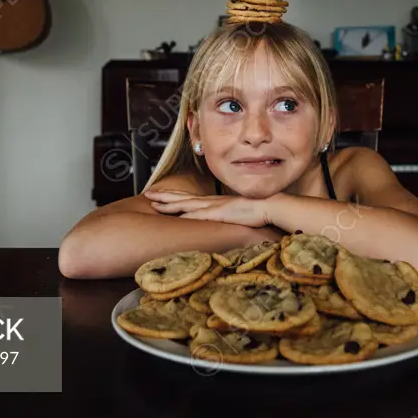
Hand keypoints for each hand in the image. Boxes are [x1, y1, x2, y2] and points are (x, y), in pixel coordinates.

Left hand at [143, 189, 270, 227]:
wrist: (270, 206)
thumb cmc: (256, 211)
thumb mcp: (236, 214)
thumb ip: (226, 217)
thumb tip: (218, 223)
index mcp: (214, 203)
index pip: (189, 198)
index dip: (173, 196)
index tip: (159, 195)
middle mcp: (211, 202)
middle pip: (183, 198)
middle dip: (164, 196)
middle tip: (147, 194)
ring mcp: (215, 207)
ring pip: (187, 204)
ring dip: (170, 204)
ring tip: (154, 203)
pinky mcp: (221, 214)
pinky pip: (201, 215)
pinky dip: (188, 215)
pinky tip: (177, 216)